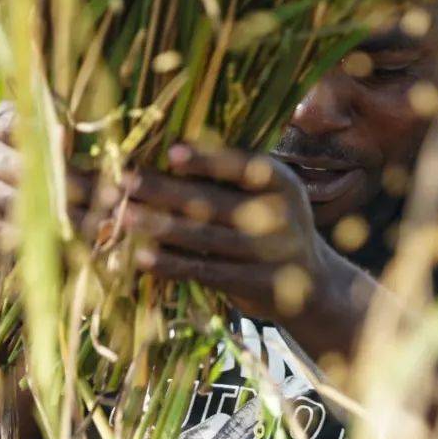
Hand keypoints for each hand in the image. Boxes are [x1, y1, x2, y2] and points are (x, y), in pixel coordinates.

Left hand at [123, 143, 333, 321]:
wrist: (312, 286)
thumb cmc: (273, 226)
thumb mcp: (268, 195)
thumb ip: (233, 178)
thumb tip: (166, 154)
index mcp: (282, 183)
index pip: (244, 166)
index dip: (208, 159)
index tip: (170, 153)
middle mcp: (281, 217)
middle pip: (215, 201)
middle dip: (166, 191)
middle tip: (127, 182)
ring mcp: (271, 254)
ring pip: (206, 238)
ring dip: (161, 227)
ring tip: (125, 217)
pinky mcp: (256, 286)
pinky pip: (207, 272)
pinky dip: (173, 264)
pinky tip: (143, 258)